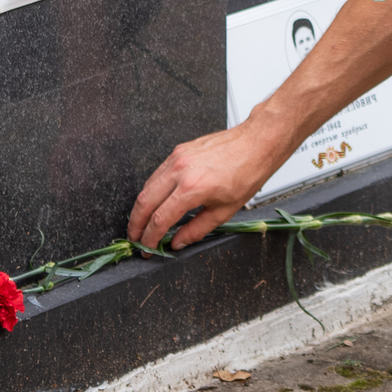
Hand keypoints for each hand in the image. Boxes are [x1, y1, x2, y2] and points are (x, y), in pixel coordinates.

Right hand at [128, 121, 285, 249]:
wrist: (256, 143)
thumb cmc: (247, 173)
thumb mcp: (225, 210)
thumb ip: (197, 229)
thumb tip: (178, 242)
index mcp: (192, 189)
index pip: (159, 219)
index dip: (150, 238)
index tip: (148, 248)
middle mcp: (180, 171)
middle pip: (144, 202)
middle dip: (136, 224)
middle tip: (135, 238)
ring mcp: (177, 158)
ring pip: (147, 186)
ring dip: (140, 207)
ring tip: (142, 223)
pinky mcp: (179, 150)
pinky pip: (157, 173)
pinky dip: (151, 190)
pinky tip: (155, 201)